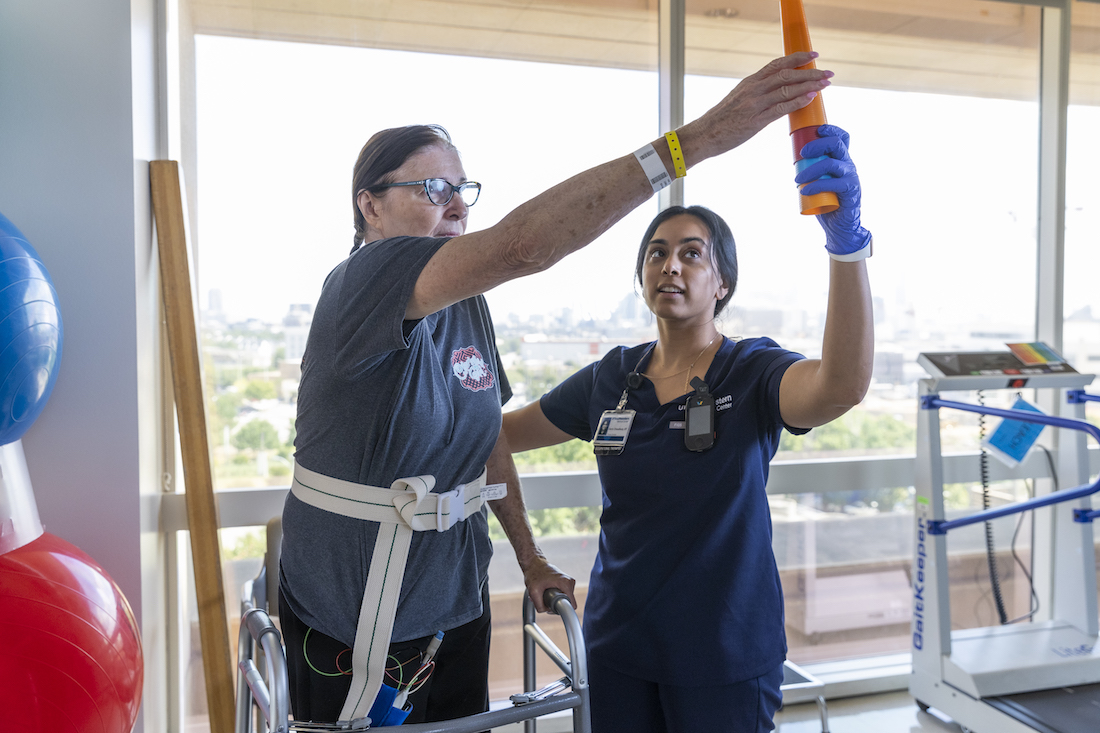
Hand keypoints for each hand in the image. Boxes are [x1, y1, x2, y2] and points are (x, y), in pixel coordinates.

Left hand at [522, 557, 576, 613]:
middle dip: (554, 604)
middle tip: (543, 597)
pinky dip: (553, 595)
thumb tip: (547, 611)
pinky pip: (562, 594)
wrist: (534, 562)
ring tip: (543, 593)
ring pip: (563, 599)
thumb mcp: (533, 592)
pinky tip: (545, 590)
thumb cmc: (534, 573)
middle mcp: (570, 582)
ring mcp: (569, 582)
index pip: (572, 605)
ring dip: (552, 599)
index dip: (560, 610)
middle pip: (566, 603)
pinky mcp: (565, 582)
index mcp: (566, 583)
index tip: (550, 607)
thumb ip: (540, 606)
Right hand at [687, 53, 833, 159]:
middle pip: (786, 74)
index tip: (813, 54)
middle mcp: (753, 89)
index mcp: (750, 82)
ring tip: (825, 84)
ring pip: (786, 88)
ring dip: (809, 85)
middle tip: (828, 72)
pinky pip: (780, 108)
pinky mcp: (755, 121)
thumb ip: (757, 93)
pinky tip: (809, 98)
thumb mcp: (739, 100)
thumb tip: (777, 92)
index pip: (777, 64)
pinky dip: (797, 101)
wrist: (704, 135)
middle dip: (810, 72)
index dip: (797, 57)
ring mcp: (754, 104)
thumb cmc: (722, 120)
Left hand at [795, 124, 871, 257]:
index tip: (817, 130)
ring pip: (833, 164)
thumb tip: (793, 160)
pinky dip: (817, 186)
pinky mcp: (851, 191)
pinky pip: (835, 183)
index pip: (842, 138)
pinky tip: (804, 190)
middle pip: (837, 144)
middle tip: (801, 153)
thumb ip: (810, 170)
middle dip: (818, 144)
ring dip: (812, 169)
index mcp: (841, 159)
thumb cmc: (826, 202)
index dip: (831, 129)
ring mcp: (851, 177)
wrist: (839, 226)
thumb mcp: (817, 181)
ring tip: (796, 179)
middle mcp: (848, 165)